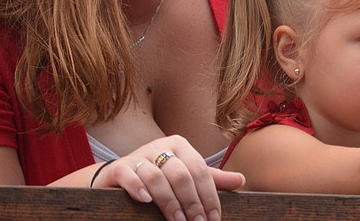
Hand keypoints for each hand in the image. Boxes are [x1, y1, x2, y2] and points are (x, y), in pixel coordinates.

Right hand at [90, 135, 243, 220]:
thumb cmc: (159, 176)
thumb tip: (241, 180)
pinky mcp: (119, 167)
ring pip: (157, 177)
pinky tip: (145, 201)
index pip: (200, 170)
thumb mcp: (185, 175)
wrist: (118, 176)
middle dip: (191, 202)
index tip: (213, 218)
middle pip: (181, 174)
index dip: (209, 195)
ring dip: (168, 201)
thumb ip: (211, 179)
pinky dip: (137, 187)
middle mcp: (160, 146)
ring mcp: (138, 155)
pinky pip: (130, 175)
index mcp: (179, 145)